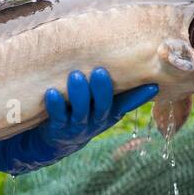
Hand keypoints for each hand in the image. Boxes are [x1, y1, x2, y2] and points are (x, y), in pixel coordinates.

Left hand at [0, 68, 157, 174]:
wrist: (40, 144)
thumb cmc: (66, 111)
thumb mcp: (88, 99)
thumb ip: (100, 82)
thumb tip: (113, 49)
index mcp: (106, 112)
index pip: (126, 102)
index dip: (140, 95)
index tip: (153, 83)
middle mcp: (94, 121)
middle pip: (104, 106)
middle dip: (102, 89)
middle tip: (98, 71)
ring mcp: (75, 128)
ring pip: (82, 112)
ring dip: (79, 95)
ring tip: (75, 76)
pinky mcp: (55, 133)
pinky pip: (57, 119)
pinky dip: (56, 106)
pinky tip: (53, 93)